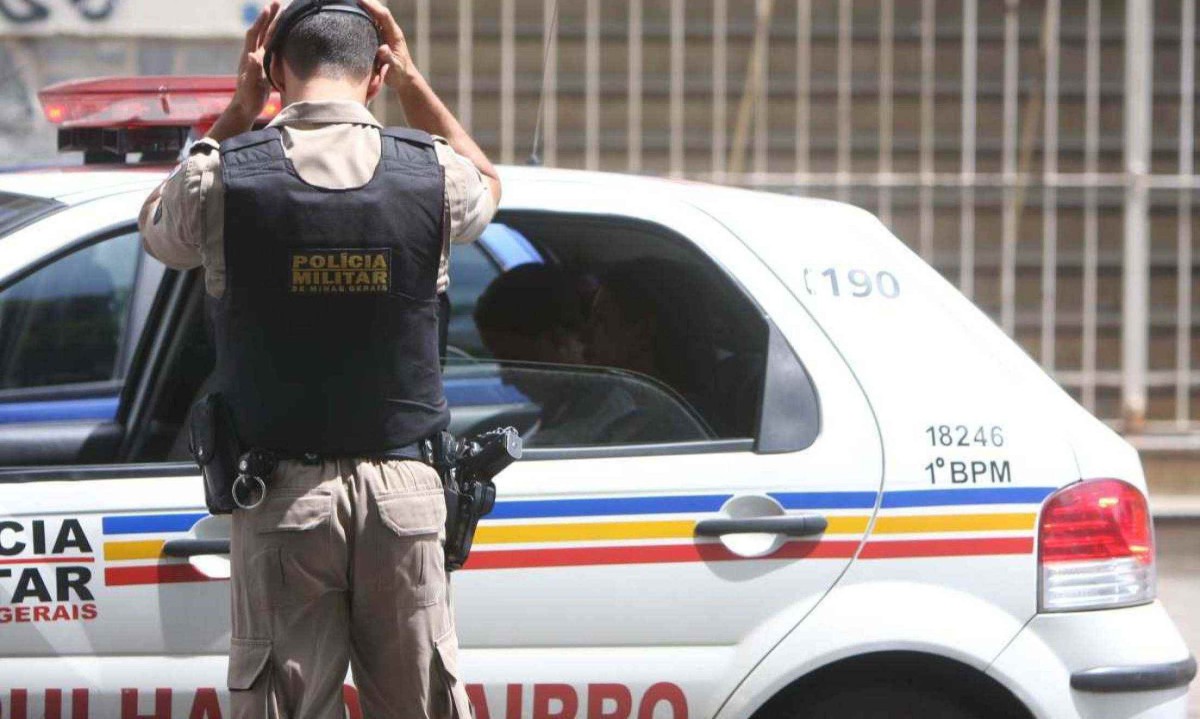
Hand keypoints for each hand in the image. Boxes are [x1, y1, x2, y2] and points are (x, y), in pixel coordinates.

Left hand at [231, 1, 280, 121]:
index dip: (260, 21)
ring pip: (268, 38)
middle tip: (278, 3)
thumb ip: (251, 71)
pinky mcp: (266, 66)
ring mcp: (260, 60)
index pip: (254, 34)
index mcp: (249, 57)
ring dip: (275, 25)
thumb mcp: (249, 85)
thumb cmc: (247, 99)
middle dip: (270, 17)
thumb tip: (252, 55)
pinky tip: (287, 36)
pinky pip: (273, 49)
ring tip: (285, 14)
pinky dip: (279, 39)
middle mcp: (254, 54)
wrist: (246, 108)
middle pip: (262, 32)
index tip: (268, 8)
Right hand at [358, 0, 417, 88]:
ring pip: (375, 16)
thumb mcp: (395, 68)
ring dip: (365, 9)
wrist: (404, 79)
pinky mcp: (381, 38)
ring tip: (351, 4)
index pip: (384, 15)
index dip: (372, 6)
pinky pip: (372, 24)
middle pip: (379, 11)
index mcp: (395, 34)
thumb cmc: (400, 74)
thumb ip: (389, 58)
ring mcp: (386, 33)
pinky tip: (354, 16)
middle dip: (368, 3)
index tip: (360, 0)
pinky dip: (364, 18)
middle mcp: (390, 31)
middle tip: (353, 0)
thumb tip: (382, 48)